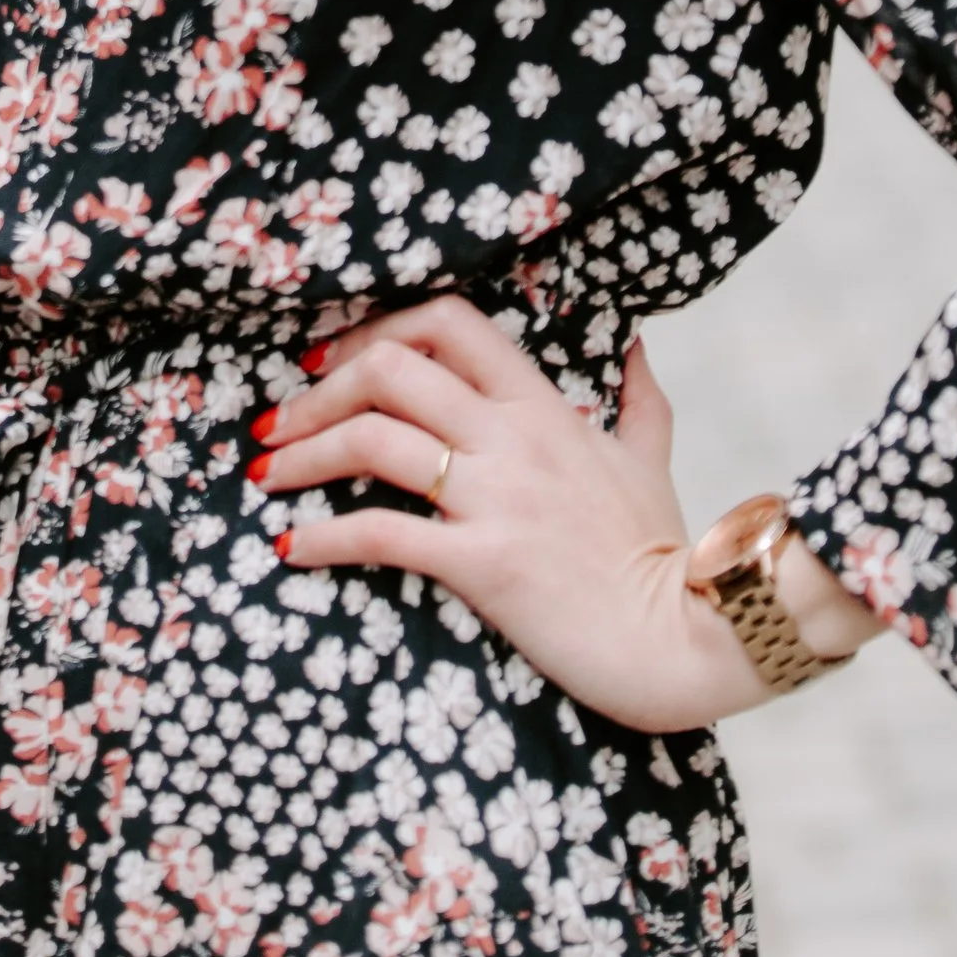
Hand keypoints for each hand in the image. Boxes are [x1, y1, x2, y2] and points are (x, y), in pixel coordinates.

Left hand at [251, 295, 880, 734]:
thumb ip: (639, 399)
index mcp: (541, 405)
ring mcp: (496, 497)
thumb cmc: (660, 552)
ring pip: (373, 442)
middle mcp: (512, 436)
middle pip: (390, 369)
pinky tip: (293, 549)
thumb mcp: (649, 459)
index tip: (331, 360)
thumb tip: (637, 347)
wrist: (687, 635)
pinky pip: (383, 535)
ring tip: (268, 476)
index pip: (447, 321)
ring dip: (303, 455)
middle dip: (318, 389)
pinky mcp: (485, 563)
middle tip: (280, 421)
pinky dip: (325, 538)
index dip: (376, 329)